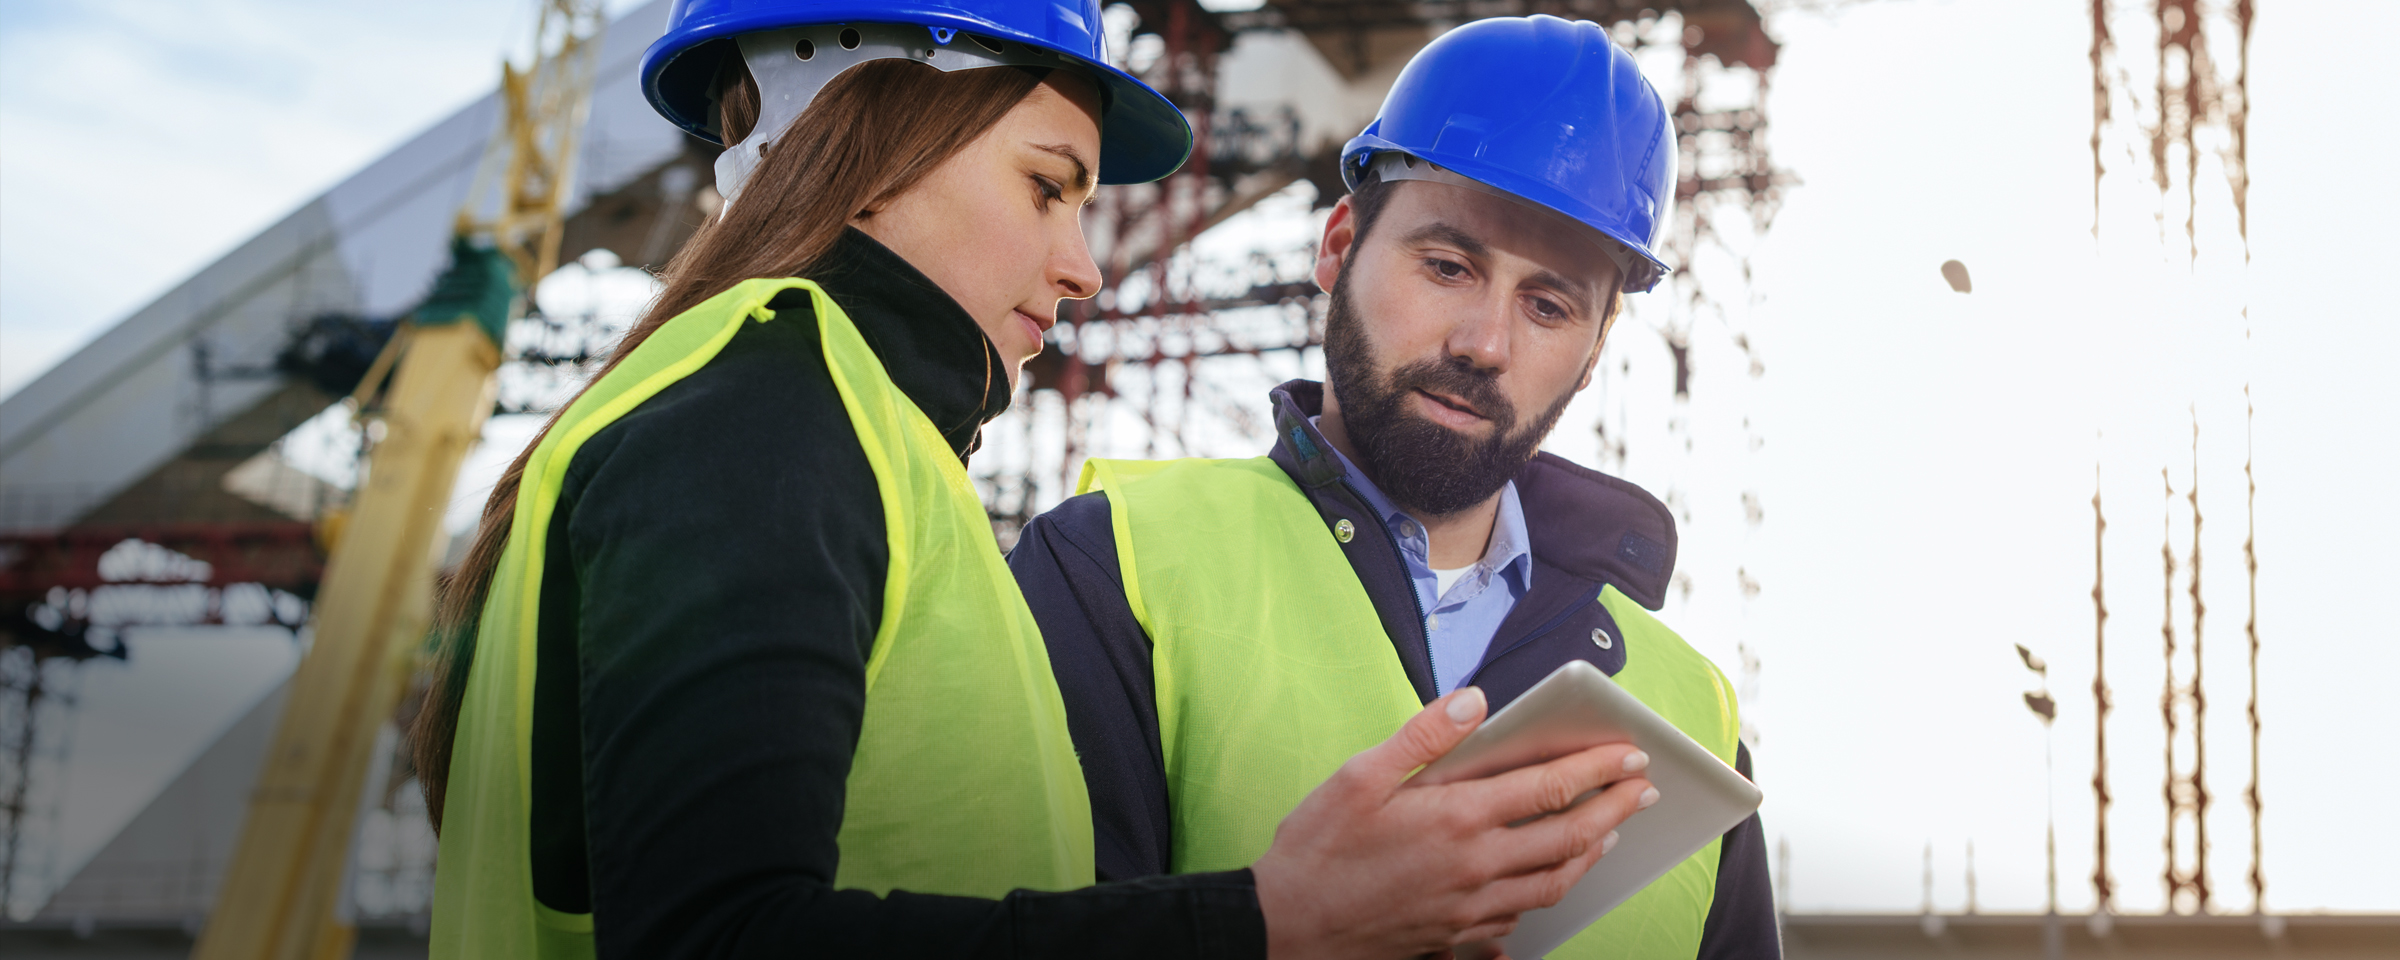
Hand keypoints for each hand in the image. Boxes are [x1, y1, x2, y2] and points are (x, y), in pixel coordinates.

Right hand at [1250, 686, 1658, 959]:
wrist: (1287, 928)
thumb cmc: (1317, 848)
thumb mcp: (1359, 776)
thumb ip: (1423, 736)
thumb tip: (1475, 701)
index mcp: (1456, 818)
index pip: (1549, 787)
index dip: (1598, 768)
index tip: (1630, 754)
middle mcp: (1476, 866)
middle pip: (1570, 836)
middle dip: (1615, 809)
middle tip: (1643, 791)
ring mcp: (1471, 908)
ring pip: (1555, 882)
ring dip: (1591, 854)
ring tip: (1610, 834)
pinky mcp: (1458, 938)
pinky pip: (1520, 918)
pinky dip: (1546, 894)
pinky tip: (1546, 883)